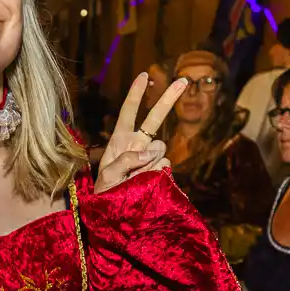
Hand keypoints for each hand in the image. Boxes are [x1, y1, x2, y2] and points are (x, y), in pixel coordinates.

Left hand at [94, 72, 187, 192]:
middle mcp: (138, 145)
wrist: (116, 215)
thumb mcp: (107, 176)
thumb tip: (150, 152)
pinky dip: (156, 173)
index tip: (144, 76)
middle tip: (183, 80)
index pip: (128, 112)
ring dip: (149, 161)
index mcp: (121, 140)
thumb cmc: (106, 193)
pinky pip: (164, 166)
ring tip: (135, 177)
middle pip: (154, 118)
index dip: (136, 94)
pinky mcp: (161, 171)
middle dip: (168, 99)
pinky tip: (145, 183)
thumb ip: (126, 161)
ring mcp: (150, 158)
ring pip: (161, 148)